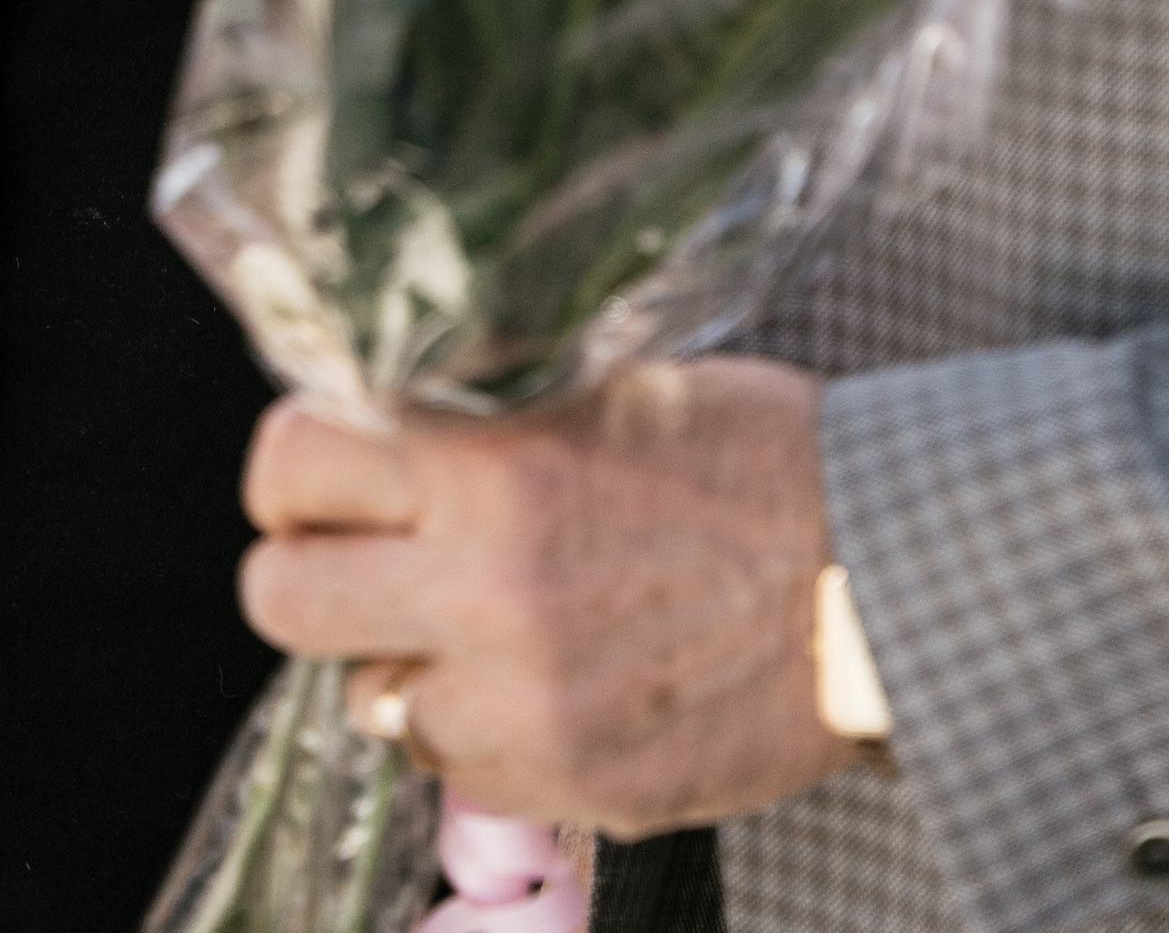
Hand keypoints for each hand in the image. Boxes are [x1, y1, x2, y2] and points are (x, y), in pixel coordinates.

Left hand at [241, 355, 844, 837]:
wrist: (888, 579)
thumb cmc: (768, 459)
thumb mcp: (615, 386)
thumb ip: (488, 418)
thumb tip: (385, 424)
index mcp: (490, 470)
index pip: (292, 465)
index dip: (291, 470)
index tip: (317, 476)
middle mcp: (483, 592)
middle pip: (281, 598)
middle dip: (309, 572)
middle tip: (363, 557)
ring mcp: (521, 705)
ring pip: (365, 699)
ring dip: (404, 661)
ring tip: (484, 622)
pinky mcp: (567, 783)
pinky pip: (458, 768)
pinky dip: (481, 729)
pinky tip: (551, 678)